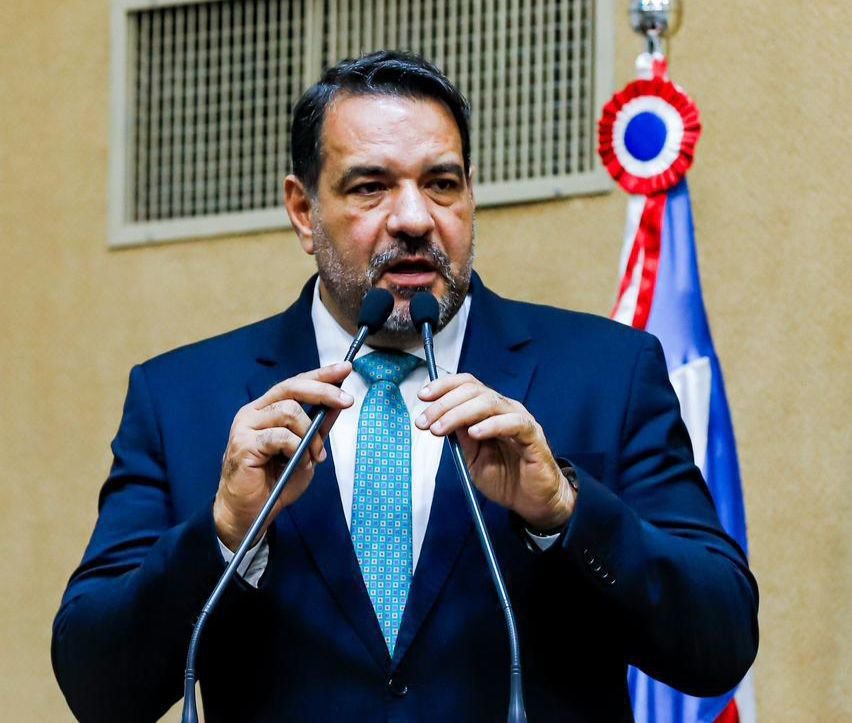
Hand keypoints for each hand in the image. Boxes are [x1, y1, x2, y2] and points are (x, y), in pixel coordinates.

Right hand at [214, 362, 353, 550]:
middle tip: (346, 400)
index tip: (345, 368)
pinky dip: (297, 447)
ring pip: (288, 411)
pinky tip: (298, 460)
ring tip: (314, 456)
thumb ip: (319, 427)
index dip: (321, 375)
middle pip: (291, 388)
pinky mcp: (243, 445)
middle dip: (324, 391)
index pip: (295, 383)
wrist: (251, 513)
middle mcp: (253, 412)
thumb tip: (339, 404)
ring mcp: (245, 427)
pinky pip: (280, 436)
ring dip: (310, 434)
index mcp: (266, 410)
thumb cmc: (275, 482)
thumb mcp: (306, 451)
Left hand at [416, 374, 574, 530]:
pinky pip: (514, 423)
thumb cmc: (505, 478)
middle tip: (425, 421)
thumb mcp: (472, 457)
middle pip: (473, 391)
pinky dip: (492, 425)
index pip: (467, 385)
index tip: (422, 397)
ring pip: (489, 402)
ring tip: (440, 429)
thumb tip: (438, 418)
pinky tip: (474, 433)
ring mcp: (520, 420)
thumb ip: (459, 437)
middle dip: (444, 404)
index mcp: (490, 410)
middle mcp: (505, 409)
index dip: (444, 387)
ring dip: (459, 413)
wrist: (532, 502)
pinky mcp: (533, 436)